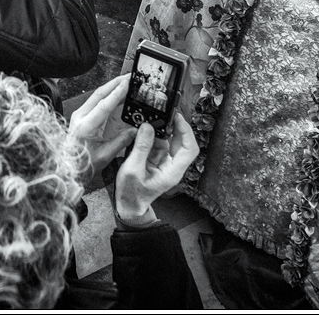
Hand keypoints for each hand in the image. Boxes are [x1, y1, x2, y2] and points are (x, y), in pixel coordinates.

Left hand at [68, 74, 136, 180]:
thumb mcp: (105, 155)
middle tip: (130, 76)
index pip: (103, 105)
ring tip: (127, 81)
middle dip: (115, 83)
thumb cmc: (83, 164)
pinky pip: (96, 101)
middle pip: (99, 94)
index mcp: (85, 126)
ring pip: (97, 95)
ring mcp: (80, 114)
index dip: (117, 93)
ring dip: (112, 87)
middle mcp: (80, 116)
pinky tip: (118, 93)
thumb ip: (121, 141)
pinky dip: (108, 95)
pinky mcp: (82, 115)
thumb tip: (136, 130)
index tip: (127, 83)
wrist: (67, 167)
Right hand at [114, 111, 198, 226]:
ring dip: (160, 130)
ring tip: (148, 122)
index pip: (190, 149)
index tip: (176, 117)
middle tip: (163, 114)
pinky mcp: (156, 160)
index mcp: (173, 172)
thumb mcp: (132, 169)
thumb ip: (141, 147)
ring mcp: (165, 162)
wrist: (128, 205)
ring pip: (169, 141)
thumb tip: (148, 127)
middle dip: (174, 126)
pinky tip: (142, 131)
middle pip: (182, 142)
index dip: (186, 131)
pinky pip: (158, 143)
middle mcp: (172, 166)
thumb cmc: (132, 193)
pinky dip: (151, 136)